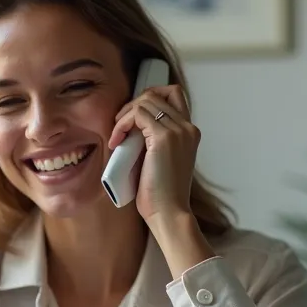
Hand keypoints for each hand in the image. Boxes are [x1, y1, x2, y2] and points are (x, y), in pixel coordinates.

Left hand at [107, 84, 199, 224]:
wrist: (169, 213)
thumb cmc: (160, 194)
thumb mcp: (159, 159)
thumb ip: (153, 139)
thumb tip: (130, 126)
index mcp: (189, 132)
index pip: (173, 94)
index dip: (149, 99)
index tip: (132, 121)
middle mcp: (188, 127)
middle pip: (157, 92)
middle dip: (132, 106)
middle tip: (120, 129)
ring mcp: (178, 130)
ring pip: (146, 100)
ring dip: (125, 115)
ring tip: (117, 137)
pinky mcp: (163, 137)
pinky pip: (137, 114)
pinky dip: (122, 124)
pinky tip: (117, 142)